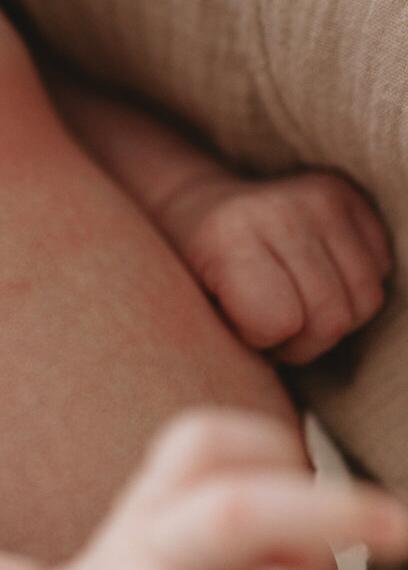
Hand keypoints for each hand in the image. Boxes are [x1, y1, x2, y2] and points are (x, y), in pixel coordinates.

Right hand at [27, 410, 407, 569]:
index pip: (211, 442)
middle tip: (400, 525)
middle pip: (240, 511)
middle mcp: (153, 549)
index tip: (310, 479)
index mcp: (153, 498)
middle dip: (330, 512)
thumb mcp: (167, 534)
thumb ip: (241, 523)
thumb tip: (322, 560)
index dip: (275, 452)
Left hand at [164, 169, 390, 363]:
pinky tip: (318, 276)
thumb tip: (276, 376)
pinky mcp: (344, 193)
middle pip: (333, 317)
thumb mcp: (188, 315)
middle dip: (305, 339)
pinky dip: (354, 284)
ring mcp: (317, 198)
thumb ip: (229, 345)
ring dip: (334, 317)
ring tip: (296, 303)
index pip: (280, 321)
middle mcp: (277, 211)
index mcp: (227, 238)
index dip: (263, 339)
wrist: (197, 207)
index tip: (243, 326)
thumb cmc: (195, 273)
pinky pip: (381, 267)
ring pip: (365, 299)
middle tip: (273, 325)